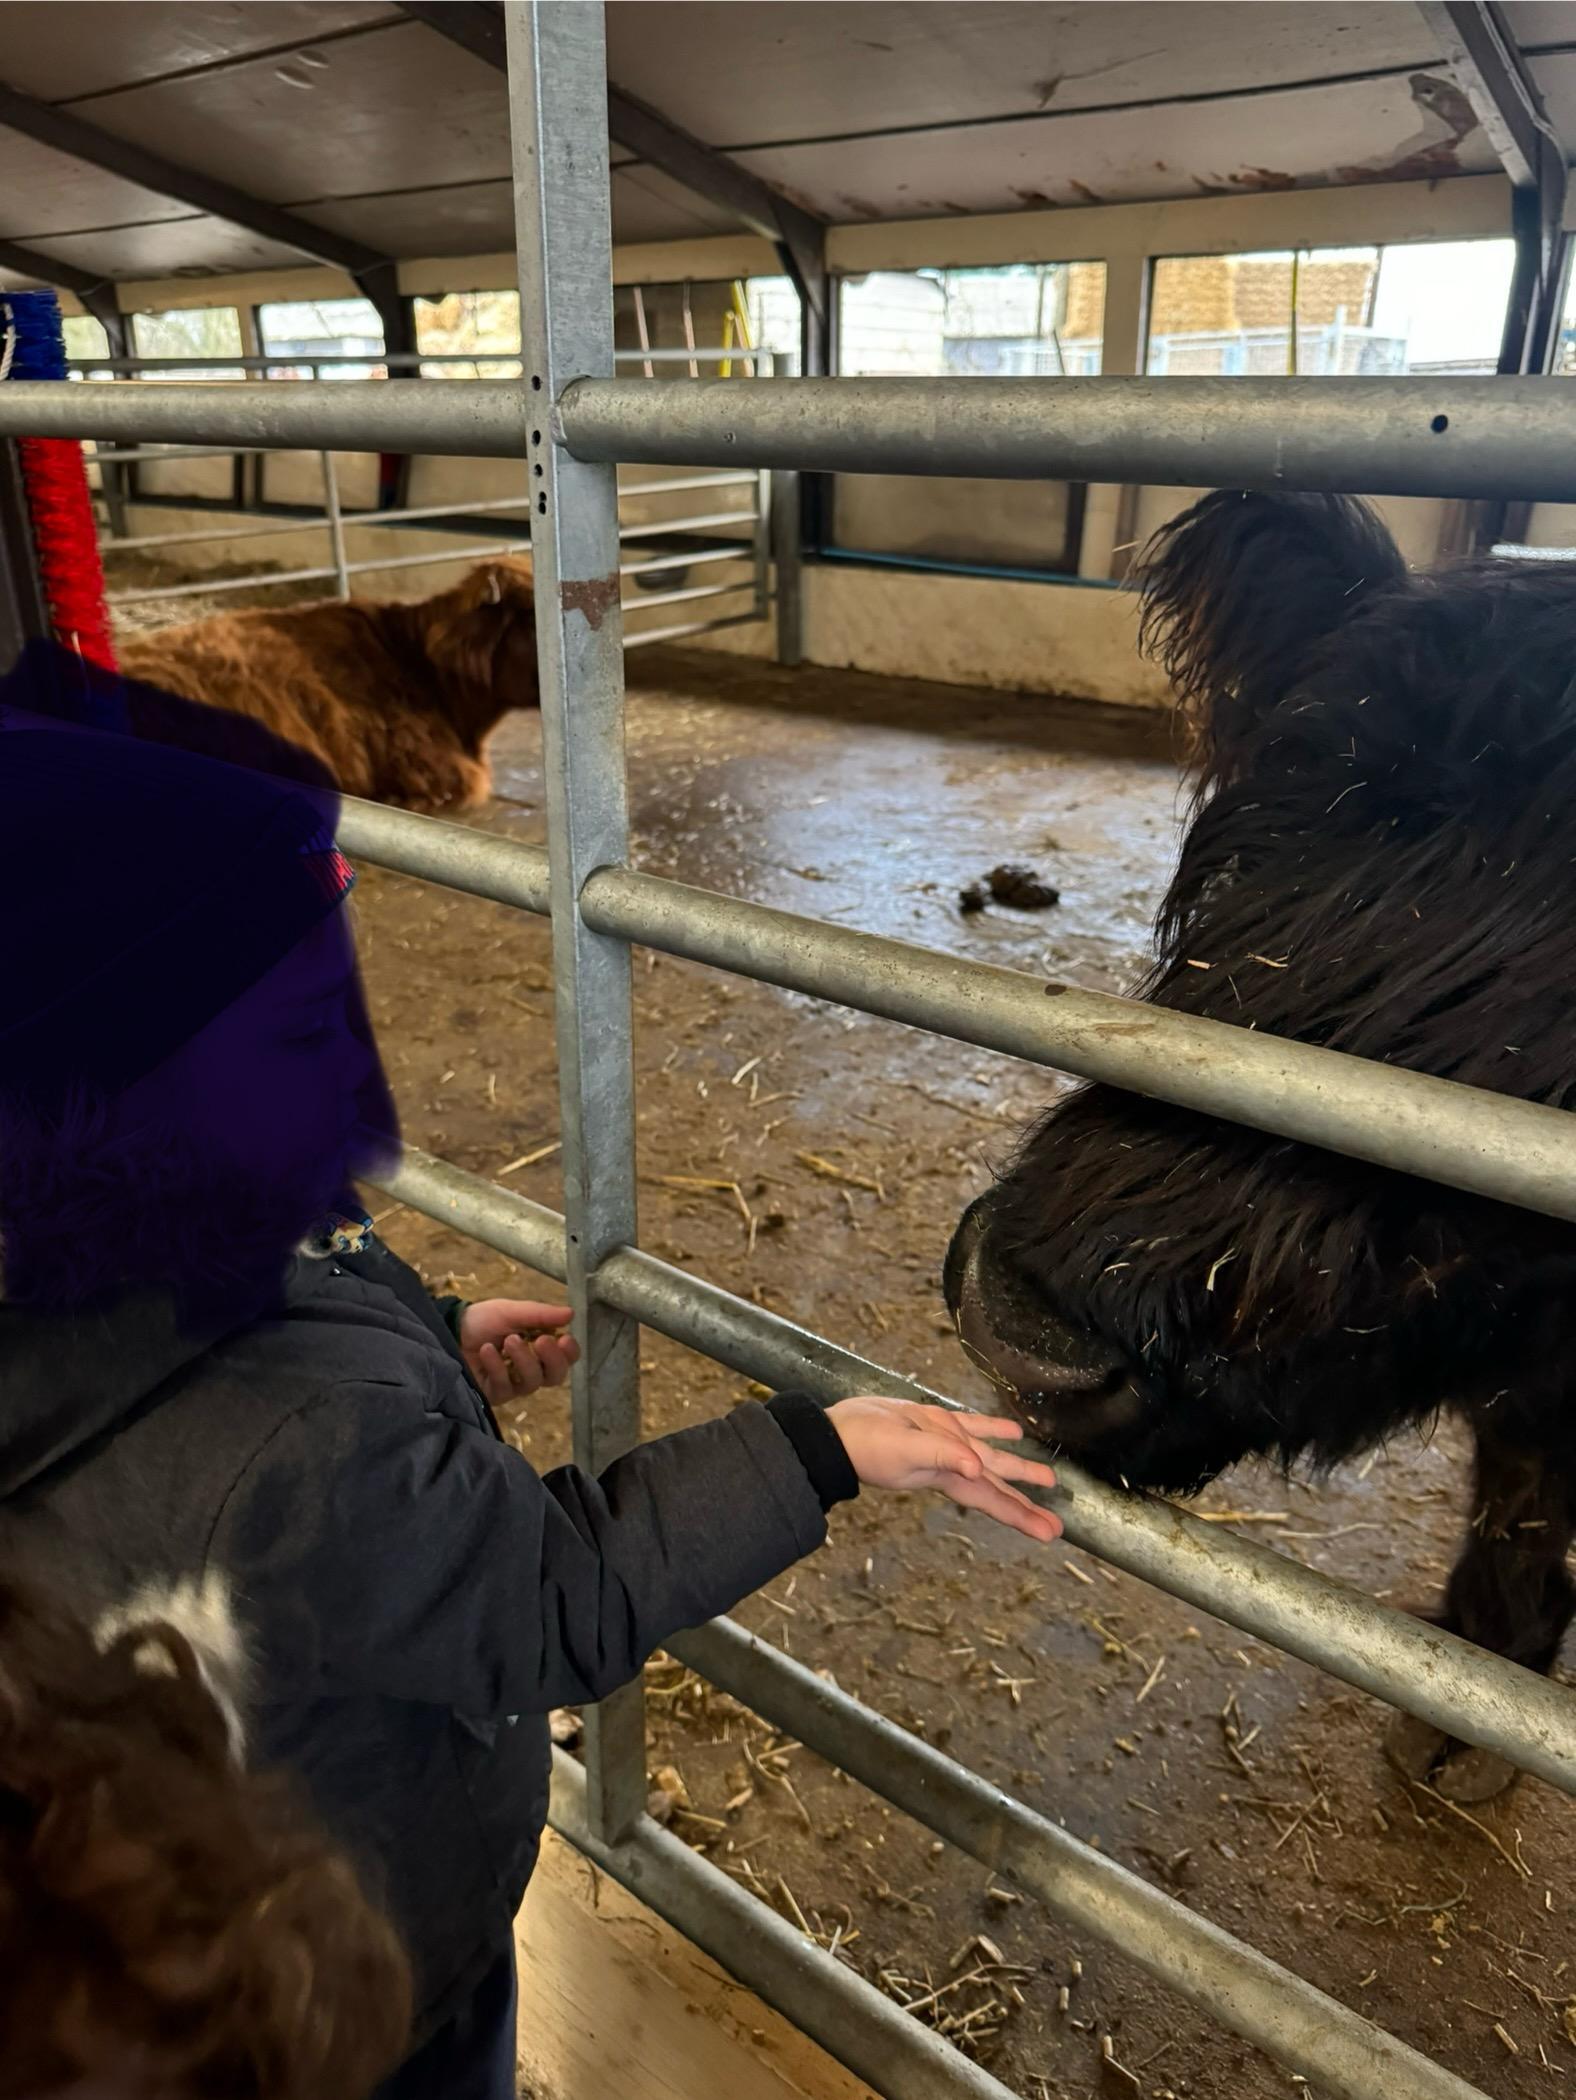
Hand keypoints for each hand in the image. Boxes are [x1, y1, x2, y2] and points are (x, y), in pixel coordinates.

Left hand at [458, 1299, 578, 1406]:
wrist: (447, 1331)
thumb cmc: (481, 1320)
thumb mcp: (510, 1311)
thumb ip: (539, 1314)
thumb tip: (571, 1314)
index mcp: (540, 1346)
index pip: (566, 1356)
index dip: (569, 1352)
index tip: (564, 1339)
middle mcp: (531, 1367)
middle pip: (555, 1376)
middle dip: (552, 1359)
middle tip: (540, 1341)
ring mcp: (513, 1383)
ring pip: (532, 1382)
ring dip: (523, 1360)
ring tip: (508, 1340)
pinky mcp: (495, 1394)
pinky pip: (505, 1386)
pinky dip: (497, 1367)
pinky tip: (487, 1351)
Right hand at [825, 1397, 1060, 1542]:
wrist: (836, 1433)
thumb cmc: (865, 1447)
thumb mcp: (904, 1450)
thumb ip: (941, 1455)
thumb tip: (977, 1467)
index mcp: (948, 1475)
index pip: (993, 1500)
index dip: (1021, 1515)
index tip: (1050, 1533)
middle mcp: (952, 1464)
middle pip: (997, 1488)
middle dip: (1026, 1504)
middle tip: (1056, 1523)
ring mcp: (944, 1444)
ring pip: (991, 1457)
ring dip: (1016, 1467)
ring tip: (1045, 1477)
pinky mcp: (933, 1423)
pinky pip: (971, 1425)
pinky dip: (992, 1428)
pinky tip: (1011, 1430)